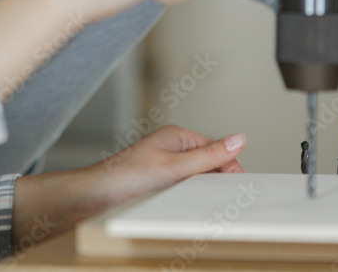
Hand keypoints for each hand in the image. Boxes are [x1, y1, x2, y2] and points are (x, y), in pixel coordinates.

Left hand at [89, 125, 245, 204]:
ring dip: (201, 187)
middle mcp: (172, 146)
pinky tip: (184, 202)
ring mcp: (165, 162)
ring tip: (196, 199)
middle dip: (215, 178)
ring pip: (196, 175)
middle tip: (217, 197)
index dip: (228, 166)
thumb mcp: (175, 167)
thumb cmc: (128, 175)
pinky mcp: (159, 178)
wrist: (98, 193)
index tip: (235, 186)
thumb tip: (239, 139)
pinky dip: (189, 193)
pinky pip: (183, 184)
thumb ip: (209, 156)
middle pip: (207, 161)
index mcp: (178, 135)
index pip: (215, 148)